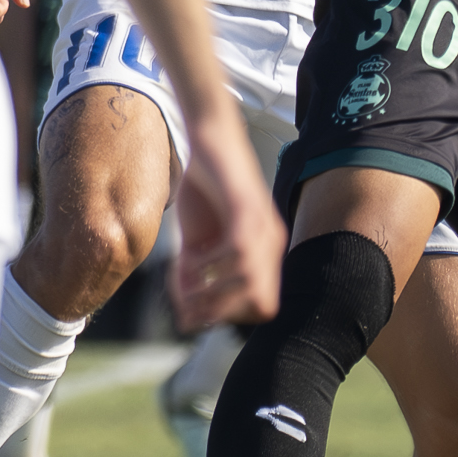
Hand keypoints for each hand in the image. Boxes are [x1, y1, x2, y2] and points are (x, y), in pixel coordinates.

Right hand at [169, 105, 285, 331]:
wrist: (210, 139)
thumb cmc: (205, 189)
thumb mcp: (195, 241)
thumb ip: (192, 276)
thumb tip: (186, 317)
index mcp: (264, 254)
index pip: (263, 308)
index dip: (231, 316)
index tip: (199, 311)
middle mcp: (271, 245)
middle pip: (261, 306)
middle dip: (221, 312)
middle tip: (189, 306)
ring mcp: (263, 227)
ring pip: (250, 283)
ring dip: (213, 292)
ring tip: (187, 286)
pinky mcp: (247, 208)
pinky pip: (237, 251)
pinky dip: (210, 263)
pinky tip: (192, 257)